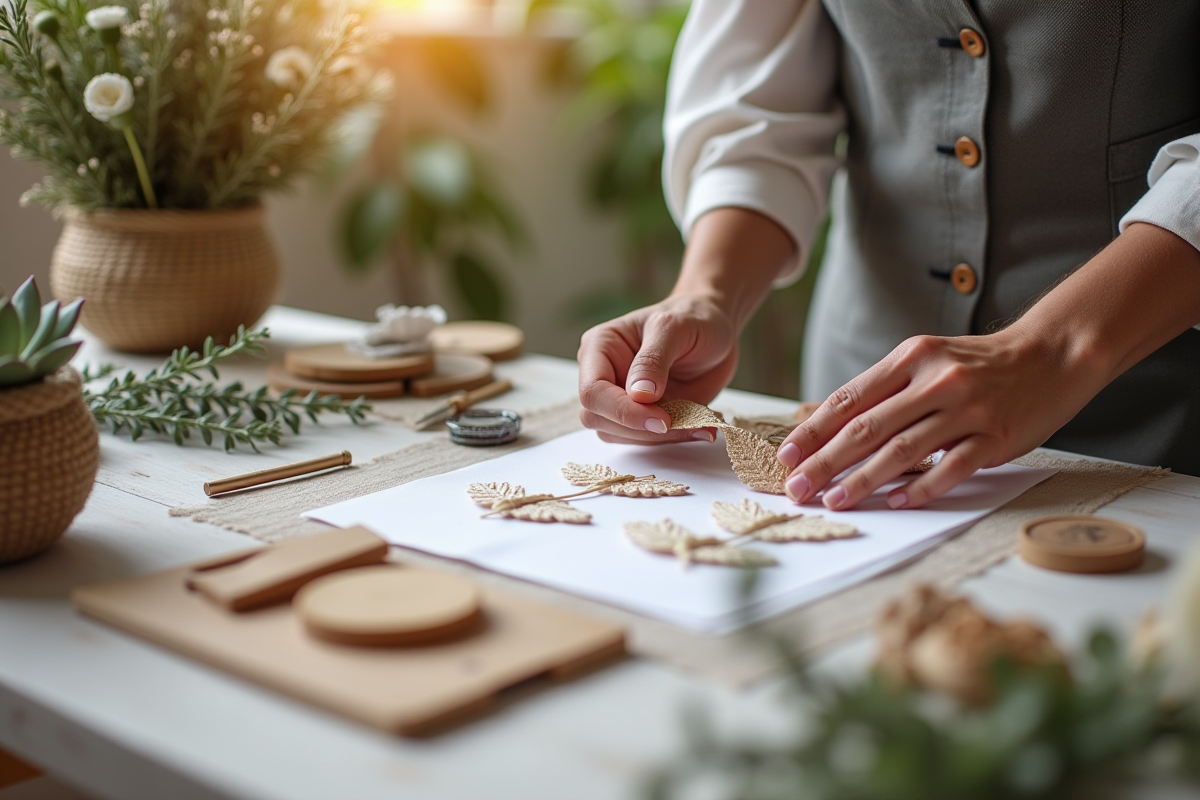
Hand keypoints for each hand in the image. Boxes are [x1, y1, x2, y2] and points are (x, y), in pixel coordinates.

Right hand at [577, 294, 739, 443]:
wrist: (715, 328)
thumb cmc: (692, 316)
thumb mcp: (675, 327)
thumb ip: (653, 359)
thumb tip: (638, 395)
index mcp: (600, 347)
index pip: (592, 390)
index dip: (622, 411)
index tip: (661, 419)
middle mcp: (604, 374)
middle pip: (597, 418)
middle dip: (639, 428)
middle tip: (684, 422)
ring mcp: (620, 398)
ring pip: (617, 435)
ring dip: (657, 438)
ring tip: (698, 424)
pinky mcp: (641, 415)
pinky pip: (643, 440)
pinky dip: (672, 439)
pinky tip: (699, 427)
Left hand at [775, 330, 1106, 509]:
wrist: (1052, 355)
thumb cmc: (978, 364)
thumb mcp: (926, 360)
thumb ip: (882, 389)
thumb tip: (823, 422)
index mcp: (910, 358)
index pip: (849, 399)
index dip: (813, 431)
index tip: (785, 457)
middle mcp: (934, 381)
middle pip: (867, 428)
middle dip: (825, 462)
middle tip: (796, 488)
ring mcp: (966, 409)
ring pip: (902, 451)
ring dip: (863, 480)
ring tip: (834, 500)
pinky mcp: (995, 437)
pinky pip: (951, 468)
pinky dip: (921, 488)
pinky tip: (896, 502)